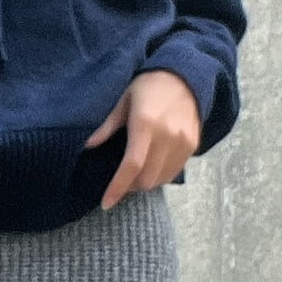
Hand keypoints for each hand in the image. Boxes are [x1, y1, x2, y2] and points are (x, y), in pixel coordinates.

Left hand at [83, 69, 201, 206]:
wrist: (186, 77)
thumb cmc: (149, 87)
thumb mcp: (124, 100)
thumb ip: (107, 126)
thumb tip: (88, 146)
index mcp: (145, 125)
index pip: (131, 166)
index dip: (117, 188)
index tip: (106, 204)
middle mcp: (166, 137)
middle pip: (146, 179)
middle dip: (130, 187)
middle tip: (121, 181)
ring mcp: (182, 143)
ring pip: (161, 180)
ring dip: (145, 183)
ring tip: (135, 174)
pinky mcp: (192, 146)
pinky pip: (174, 172)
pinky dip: (159, 176)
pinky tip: (151, 167)